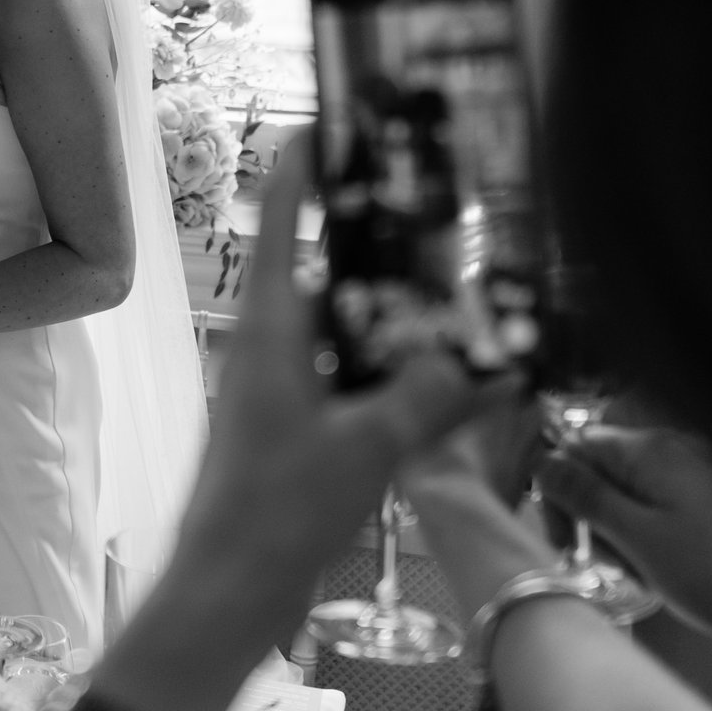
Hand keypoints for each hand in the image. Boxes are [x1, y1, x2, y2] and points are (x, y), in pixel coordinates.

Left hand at [94, 133, 508, 710]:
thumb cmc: (274, 512)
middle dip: (374, 243)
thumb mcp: (366, 448)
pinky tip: (439, 382)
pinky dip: (388, 369)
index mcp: (271, 331)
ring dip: (388, 313)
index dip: (300, 170)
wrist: (229, 588)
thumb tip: (482, 360)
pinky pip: (348, 376)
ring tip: (451, 293)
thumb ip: (426, 398)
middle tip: (428, 211)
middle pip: (324, 271)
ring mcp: (280, 387)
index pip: (280, 224)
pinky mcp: (296, 427)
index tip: (323, 122)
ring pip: (342, 327)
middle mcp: (270, 347)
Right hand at [537, 424, 711, 635]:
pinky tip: (661, 569)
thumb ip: (586, 496)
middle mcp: (671, 451)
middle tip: (599, 563)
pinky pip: (656, 507)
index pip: (576, 446)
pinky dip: (648, 537)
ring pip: (627, 494)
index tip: (561, 538)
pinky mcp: (706, 500)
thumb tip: (541, 462)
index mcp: (651, 451)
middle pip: (601, 470)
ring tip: (641, 573)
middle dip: (591, 517)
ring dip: (620, 534)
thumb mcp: (639, 539)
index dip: (557, 491)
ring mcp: (692, 474)